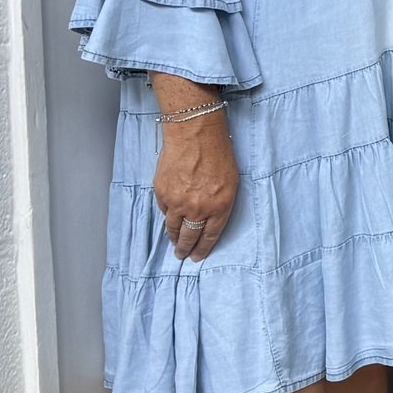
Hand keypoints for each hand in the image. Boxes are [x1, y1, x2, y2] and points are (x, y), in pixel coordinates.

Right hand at [153, 116, 238, 260]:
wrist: (195, 136)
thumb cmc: (218, 153)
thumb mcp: (230, 181)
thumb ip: (219, 203)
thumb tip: (208, 216)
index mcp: (220, 206)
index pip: (210, 235)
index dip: (203, 248)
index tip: (198, 256)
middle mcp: (198, 208)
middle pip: (189, 236)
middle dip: (186, 249)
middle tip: (182, 255)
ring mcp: (178, 202)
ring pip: (173, 228)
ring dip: (173, 238)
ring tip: (174, 243)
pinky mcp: (162, 194)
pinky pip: (164, 211)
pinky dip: (167, 216)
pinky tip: (169, 219)